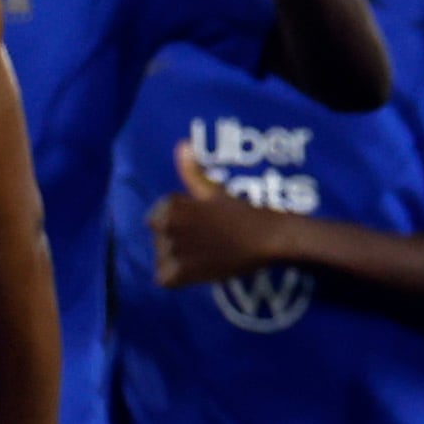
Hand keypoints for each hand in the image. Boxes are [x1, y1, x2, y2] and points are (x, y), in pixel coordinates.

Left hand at [152, 149, 300, 283]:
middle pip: (159, 239)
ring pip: (162, 259)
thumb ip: (192, 173)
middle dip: (176, 242)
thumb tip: (181, 144)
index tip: (201, 226)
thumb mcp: (214, 191)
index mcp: (170, 205)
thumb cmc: (243, 213)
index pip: (156, 219)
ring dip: (177, 261)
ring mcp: (172, 250)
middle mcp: (166, 226)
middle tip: (205, 242)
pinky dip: (178, 278)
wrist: (267, 240)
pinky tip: (197, 272)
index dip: (178, 224)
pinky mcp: (180, 273)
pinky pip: (165, 279)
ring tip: (203, 256)